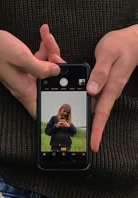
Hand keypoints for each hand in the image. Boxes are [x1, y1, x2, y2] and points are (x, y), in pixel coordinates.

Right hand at [0, 22, 64, 117]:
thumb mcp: (23, 59)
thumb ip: (42, 68)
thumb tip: (56, 71)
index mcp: (25, 90)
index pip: (39, 109)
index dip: (51, 110)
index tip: (62, 102)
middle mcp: (26, 86)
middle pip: (49, 83)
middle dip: (56, 67)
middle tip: (54, 53)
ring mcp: (26, 77)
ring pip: (46, 68)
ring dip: (50, 51)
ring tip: (46, 36)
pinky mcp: (26, 67)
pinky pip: (40, 60)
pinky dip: (44, 49)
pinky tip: (44, 36)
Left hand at [87, 24, 137, 151]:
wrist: (132, 41)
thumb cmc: (121, 46)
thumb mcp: (108, 54)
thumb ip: (100, 73)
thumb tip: (91, 90)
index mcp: (110, 88)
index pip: (102, 113)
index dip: (97, 130)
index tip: (94, 145)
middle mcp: (108, 92)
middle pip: (97, 116)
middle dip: (90, 132)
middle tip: (81, 145)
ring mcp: (105, 90)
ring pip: (94, 109)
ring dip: (87, 122)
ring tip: (77, 133)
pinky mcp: (102, 86)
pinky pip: (92, 100)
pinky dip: (84, 107)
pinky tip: (76, 110)